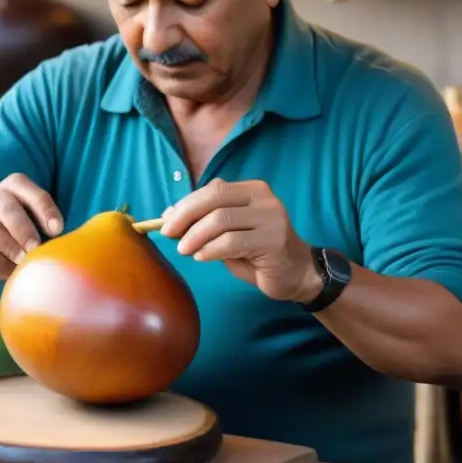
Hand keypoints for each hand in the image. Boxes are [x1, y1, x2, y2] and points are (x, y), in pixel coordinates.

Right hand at [0, 173, 63, 278]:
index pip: (30, 191)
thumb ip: (44, 226)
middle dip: (24, 231)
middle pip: (7, 208)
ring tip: (22, 263)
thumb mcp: (29, 217)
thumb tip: (63, 246)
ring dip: (10, 250)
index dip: (45, 209)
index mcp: (13, 186)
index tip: (58, 230)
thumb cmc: (14, 226)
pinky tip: (7, 269)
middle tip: (36, 249)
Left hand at [160, 179, 320, 302]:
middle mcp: (264, 198)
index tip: (166, 220)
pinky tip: (201, 257)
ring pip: (220, 219)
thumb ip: (205, 222)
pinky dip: (210, 250)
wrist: (295, 273)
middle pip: (215, 198)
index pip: (213, 189)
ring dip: (195, 235)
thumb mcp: (229, 233)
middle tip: (167, 234)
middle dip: (185, 215)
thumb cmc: (257, 253)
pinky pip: (231, 242)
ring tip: (184, 249)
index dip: (186, 203)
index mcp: (253, 190)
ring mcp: (271, 218)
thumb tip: (168, 216)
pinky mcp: (272, 241)